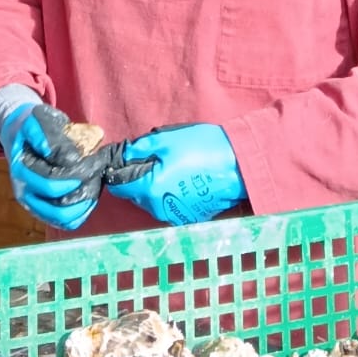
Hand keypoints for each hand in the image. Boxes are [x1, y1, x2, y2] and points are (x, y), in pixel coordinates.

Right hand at [0, 96, 98, 228]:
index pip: (50, 180)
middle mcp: (24, 190)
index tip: (88, 163)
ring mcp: (32, 203)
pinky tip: (88, 199)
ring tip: (93, 188)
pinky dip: (78, 214)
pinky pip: (62, 222)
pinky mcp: (42, 210)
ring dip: (81, 206)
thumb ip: (47, 134)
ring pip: (59, 217)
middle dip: (81, 189)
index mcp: (21, 169)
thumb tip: (63, 156)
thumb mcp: (39, 120)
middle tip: (94, 175)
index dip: (74, 176)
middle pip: (57, 202)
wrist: (22, 135)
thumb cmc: (35, 127)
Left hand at [116, 124, 245, 225]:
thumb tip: (124, 153)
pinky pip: (170, 205)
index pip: (119, 187)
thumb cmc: (203, 149)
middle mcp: (159, 208)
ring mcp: (175, 215)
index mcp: (149, 189)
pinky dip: (172, 194)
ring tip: (175, 168)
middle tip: (158, 159)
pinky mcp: (189, 216)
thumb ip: (140, 147)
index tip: (130, 160)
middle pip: (136, 194)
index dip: (120, 171)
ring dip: (156, 186)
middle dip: (140, 178)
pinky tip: (186, 180)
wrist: (238, 166)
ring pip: (153, 200)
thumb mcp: (167, 139)